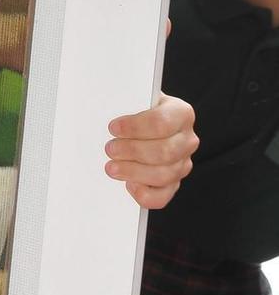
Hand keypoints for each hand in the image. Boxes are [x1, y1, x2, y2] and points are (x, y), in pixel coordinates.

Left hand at [105, 92, 197, 209]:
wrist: (145, 122)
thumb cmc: (138, 109)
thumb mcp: (136, 97)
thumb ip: (128, 102)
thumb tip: (107, 109)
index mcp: (182, 113)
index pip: (161, 122)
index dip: (135, 127)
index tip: (113, 128)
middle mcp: (187, 140)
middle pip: (164, 151)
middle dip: (132, 151)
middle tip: (110, 148)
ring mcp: (182, 164)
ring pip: (163, 175)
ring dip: (133, 172)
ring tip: (112, 167)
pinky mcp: (173, 184)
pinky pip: (161, 197)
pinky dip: (144, 194)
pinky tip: (129, 184)